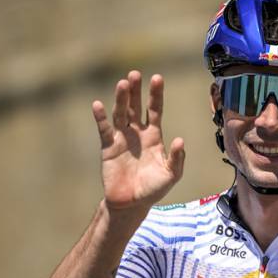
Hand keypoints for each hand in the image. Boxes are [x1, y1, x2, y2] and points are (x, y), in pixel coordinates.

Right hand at [92, 70, 185, 211]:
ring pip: (121, 114)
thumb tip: (180, 140)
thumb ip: (177, 158)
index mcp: (154, 135)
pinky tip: (98, 104)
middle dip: (136, 91)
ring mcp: (122, 138)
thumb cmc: (153, 188)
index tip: (157, 78)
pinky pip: (104, 129)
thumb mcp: (171, 174)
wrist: (132, 203)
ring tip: (122, 84)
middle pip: (136, 106)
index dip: (156, 94)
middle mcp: (137, 132)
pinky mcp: (108, 147)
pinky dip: (100, 117)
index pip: (155, 109)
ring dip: (121, 99)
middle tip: (135, 74)